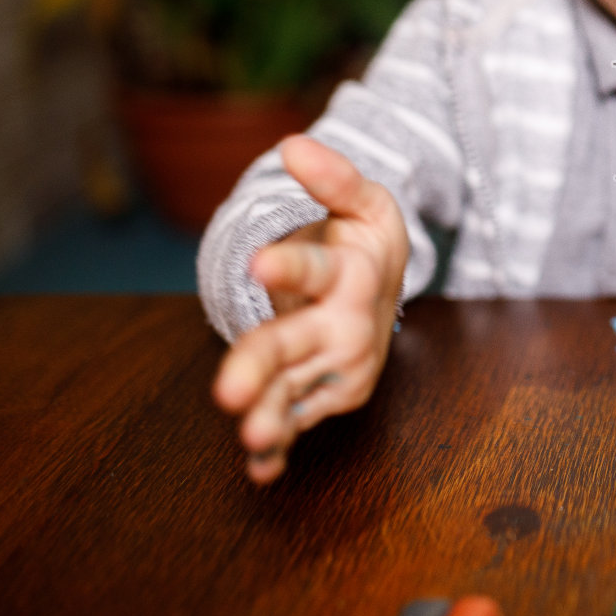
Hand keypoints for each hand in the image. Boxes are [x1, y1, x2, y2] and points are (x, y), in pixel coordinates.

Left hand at [211, 135, 408, 484]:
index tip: (258, 262)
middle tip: (228, 391)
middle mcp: (346, 326)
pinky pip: (299, 423)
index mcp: (351, 274)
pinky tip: (259, 470)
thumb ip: (332, 177)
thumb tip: (291, 146)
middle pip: (295, 345)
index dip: (289, 267)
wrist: (387, 289)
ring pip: (294, 393)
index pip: (318, 268)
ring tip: (248, 440)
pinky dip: (280, 450)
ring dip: (272, 419)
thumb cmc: (366, 241)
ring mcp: (338, 368)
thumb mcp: (363, 202)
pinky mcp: (329, 396)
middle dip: (262, 369)